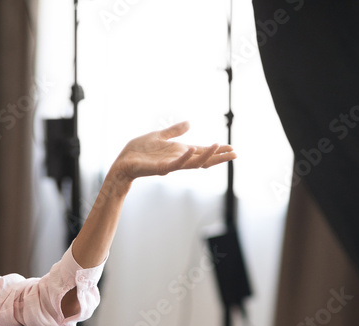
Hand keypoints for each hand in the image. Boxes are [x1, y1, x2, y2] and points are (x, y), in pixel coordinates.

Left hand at [108, 121, 235, 183]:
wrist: (123, 162)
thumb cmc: (139, 151)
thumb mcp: (160, 136)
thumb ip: (175, 131)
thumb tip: (190, 123)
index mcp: (179, 152)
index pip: (202, 151)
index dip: (217, 150)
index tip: (232, 149)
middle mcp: (178, 159)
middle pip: (203, 159)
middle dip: (219, 157)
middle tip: (235, 154)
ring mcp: (171, 165)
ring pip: (193, 163)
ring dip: (206, 155)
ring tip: (219, 147)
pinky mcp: (160, 168)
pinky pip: (175, 164)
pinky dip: (184, 157)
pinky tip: (192, 149)